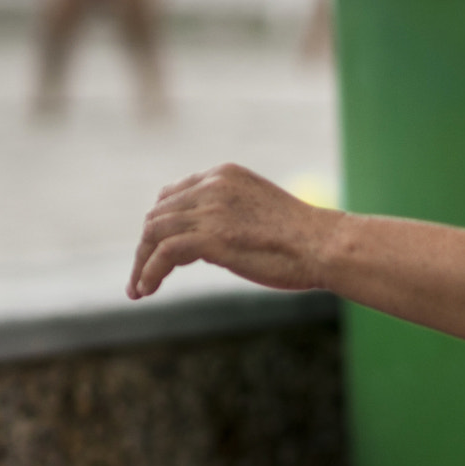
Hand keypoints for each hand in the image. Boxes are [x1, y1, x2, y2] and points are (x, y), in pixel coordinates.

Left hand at [129, 164, 337, 299]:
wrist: (326, 245)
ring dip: (140, 263)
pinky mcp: (213, 237)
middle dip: (145, 246)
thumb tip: (206, 246)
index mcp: (223, 176)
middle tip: (140, 276)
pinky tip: (145, 290)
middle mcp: (212, 186)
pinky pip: (164, 253)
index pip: (173, 195)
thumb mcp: (259, 214)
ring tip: (138, 289)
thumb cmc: (306, 239)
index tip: (155, 251)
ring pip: (155, 233)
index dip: (160, 225)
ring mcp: (211, 210)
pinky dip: (148, 272)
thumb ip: (229, 218)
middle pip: (158, 214)